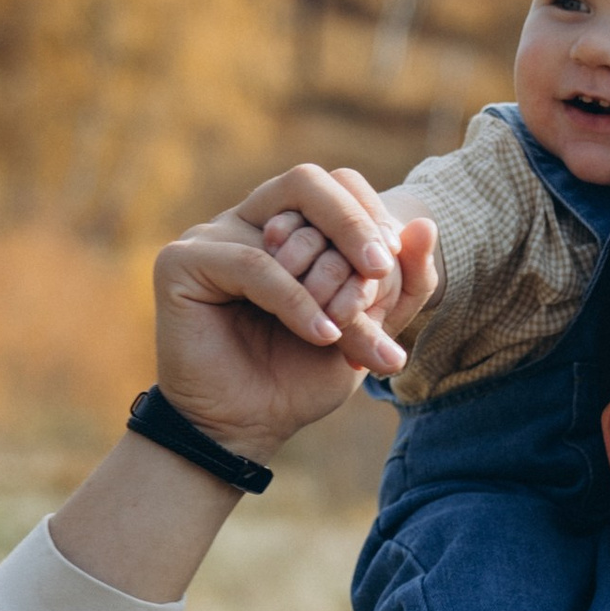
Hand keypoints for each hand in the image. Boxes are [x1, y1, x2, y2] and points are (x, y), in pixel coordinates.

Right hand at [152, 169, 438, 459]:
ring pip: (286, 227)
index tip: (392, 264)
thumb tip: (428, 225)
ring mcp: (211, 235)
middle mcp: (248, 220)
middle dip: (355, 224)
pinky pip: (253, 265)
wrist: (246, 427)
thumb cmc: (299, 376)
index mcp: (290, 225)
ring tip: (343, 329)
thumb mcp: (367, 328)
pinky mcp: (181, 261)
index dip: (371, 216)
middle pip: (310, 182)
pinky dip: (294, 300)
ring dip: (327, 280)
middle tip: (380, 267)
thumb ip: (402, 283)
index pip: (339, 184)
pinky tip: (320, 334)